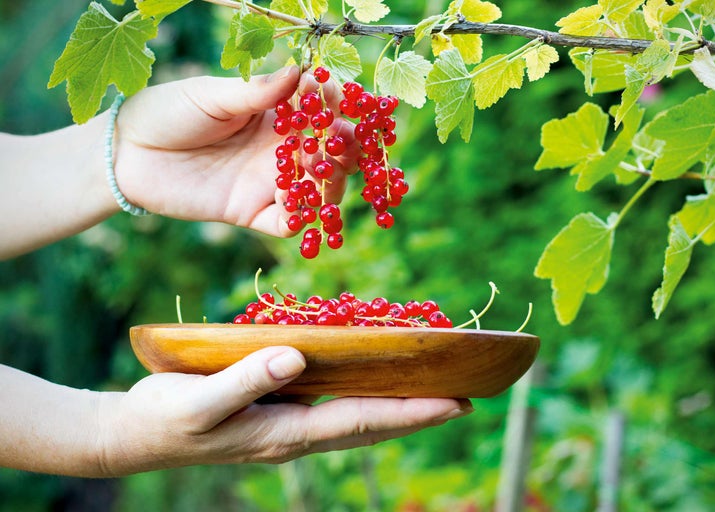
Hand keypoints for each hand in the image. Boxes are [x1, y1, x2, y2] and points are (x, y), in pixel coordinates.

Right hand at [98, 346, 472, 474]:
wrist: (135, 435)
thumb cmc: (166, 416)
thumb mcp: (200, 401)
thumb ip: (248, 380)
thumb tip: (296, 358)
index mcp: (286, 433)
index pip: (363, 421)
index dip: (411, 413)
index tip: (455, 403)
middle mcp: (297, 434)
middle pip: (371, 426)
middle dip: (418, 415)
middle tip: (463, 399)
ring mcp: (288, 427)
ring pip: (356, 420)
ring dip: (396, 409)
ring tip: (432, 393)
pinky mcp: (277, 415)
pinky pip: (333, 407)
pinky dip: (363, 398)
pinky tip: (371, 382)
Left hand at [113, 67, 359, 236]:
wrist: (127, 154)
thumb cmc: (168, 112)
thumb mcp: (211, 95)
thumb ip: (255, 91)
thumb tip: (300, 74)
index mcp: (275, 114)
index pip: (320, 110)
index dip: (336, 105)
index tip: (339, 101)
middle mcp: (280, 149)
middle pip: (330, 153)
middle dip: (345, 149)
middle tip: (344, 146)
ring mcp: (268, 182)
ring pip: (318, 190)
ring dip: (328, 185)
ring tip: (321, 175)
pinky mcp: (251, 212)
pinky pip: (286, 222)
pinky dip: (298, 219)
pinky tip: (294, 207)